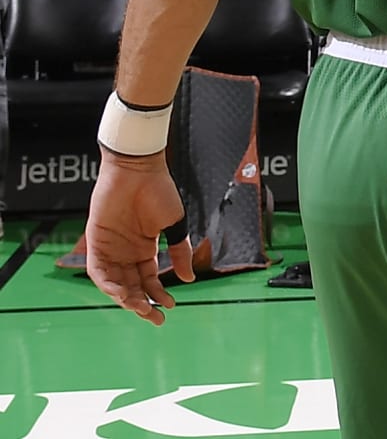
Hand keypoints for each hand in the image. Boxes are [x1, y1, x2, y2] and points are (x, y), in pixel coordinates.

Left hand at [85, 150, 193, 325]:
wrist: (137, 170)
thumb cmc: (159, 192)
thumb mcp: (175, 225)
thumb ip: (179, 251)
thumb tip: (189, 278)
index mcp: (145, 248)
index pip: (149, 279)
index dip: (158, 294)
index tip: (170, 306)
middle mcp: (126, 252)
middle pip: (131, 285)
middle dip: (142, 303)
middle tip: (155, 317)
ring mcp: (110, 249)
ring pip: (114, 283)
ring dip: (126, 298)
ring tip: (140, 308)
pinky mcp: (96, 243)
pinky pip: (98, 271)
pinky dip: (108, 284)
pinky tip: (122, 292)